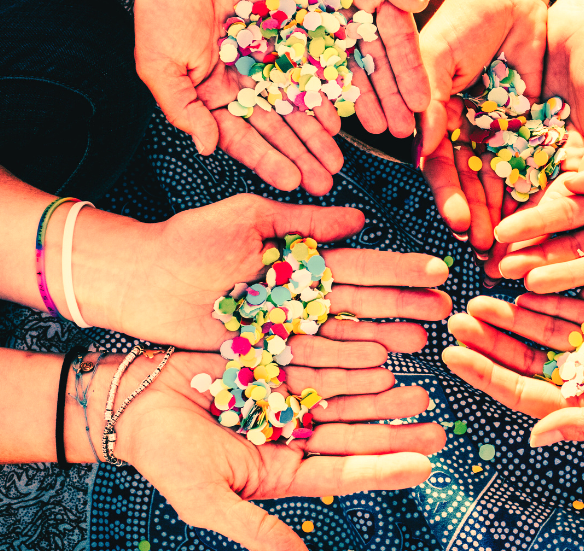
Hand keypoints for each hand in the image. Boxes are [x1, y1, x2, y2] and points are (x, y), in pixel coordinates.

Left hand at [76, 194, 451, 359]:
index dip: (399, 269)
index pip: (361, 265)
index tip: (435, 270)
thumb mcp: (250, 216)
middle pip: (363, 302)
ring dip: (384, 338)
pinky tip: (376, 368)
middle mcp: (300, 297)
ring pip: (345, 334)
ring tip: (421, 342)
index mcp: (301, 260)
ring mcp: (286, 328)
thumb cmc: (189, 240)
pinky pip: (311, 362)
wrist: (140, 277)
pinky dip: (344, 365)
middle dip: (404, 306)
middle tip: (444, 310)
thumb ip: (304, 222)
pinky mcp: (266, 355)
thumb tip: (358, 219)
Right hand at [100, 0, 346, 194]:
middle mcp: (241, 85)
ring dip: (316, 133)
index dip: (268, 160)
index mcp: (211, 97)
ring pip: (296, 105)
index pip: (243, 138)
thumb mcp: (160, 65)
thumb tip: (208, 147)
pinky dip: (322, 92)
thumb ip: (184, 109)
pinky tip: (338, 116)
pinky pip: (308, 69)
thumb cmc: (160, 8)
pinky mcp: (283, 37)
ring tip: (336, 159)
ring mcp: (264, 62)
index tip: (292, 181)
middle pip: (277, 128)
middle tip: (325, 180)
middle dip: (300, 155)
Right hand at [106, 350, 444, 550]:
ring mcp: (288, 393)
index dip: (384, 468)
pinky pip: (322, 355)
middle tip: (439, 429)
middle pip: (354, 431)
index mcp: (283, 469)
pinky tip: (381, 351)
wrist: (132, 401)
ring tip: (419, 392)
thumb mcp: (208, 499)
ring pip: (346, 392)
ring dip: (382, 394)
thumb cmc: (165, 456)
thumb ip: (256, 530)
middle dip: (395, 431)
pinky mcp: (278, 357)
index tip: (425, 466)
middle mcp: (293, 431)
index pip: (344, 471)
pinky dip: (351, 354)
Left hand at [217, 0, 429, 137]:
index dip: (411, 72)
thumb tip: (418, 5)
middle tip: (403, 131)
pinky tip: (328, 115)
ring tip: (373, 132)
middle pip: (374, 63)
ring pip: (343, 70)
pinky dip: (317, 89)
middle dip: (390, 98)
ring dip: (360, 101)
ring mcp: (319, 21)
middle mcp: (349, 10)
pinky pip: (305, 63)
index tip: (423, 102)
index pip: (397, 39)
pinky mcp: (288, 25)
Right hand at [417, 0, 566, 246]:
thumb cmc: (466, 17)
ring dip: (504, 209)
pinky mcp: (529, 123)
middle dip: (478, 213)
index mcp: (436, 116)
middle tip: (487, 246)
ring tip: (512, 239)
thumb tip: (419, 147)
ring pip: (501, 177)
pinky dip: (533, 185)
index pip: (441, 164)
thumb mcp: (437, 54)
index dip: (449, 194)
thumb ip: (427, 98)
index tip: (459, 221)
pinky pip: (531, 159)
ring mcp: (497, 128)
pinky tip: (539, 209)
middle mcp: (465, 129)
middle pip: (471, 181)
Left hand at [442, 293, 583, 444]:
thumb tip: (533, 437)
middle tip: (457, 320)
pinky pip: (574, 310)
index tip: (454, 356)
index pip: (523, 391)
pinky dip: (550, 299)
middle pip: (526, 358)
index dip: (487, 374)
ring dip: (513, 317)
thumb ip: (581, 420)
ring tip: (481, 299)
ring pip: (545, 331)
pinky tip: (523, 287)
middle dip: (491, 341)